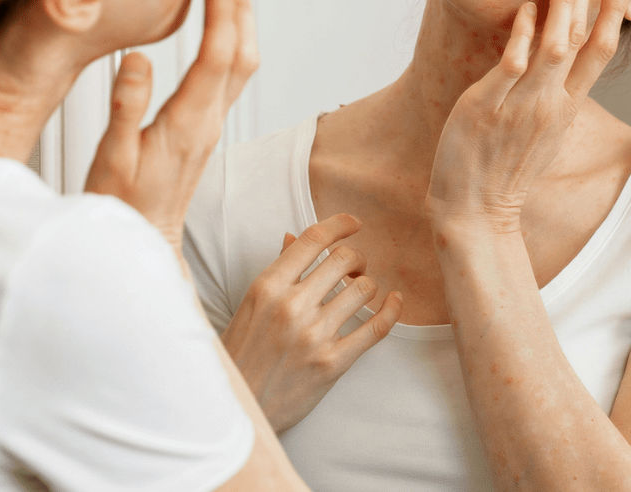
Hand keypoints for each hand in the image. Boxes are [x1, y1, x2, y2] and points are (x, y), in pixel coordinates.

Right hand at [85, 0, 256, 255]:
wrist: (142, 241)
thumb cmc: (121, 206)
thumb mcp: (112, 158)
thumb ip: (125, 108)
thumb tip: (137, 59)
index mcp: (190, 122)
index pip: (217, 51)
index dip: (221, 3)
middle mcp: (210, 119)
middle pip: (241, 49)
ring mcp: (212, 122)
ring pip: (242, 59)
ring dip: (239, 15)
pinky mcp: (205, 125)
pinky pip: (231, 72)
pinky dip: (231, 36)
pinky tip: (220, 20)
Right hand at [222, 213, 402, 432]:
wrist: (236, 407)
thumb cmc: (242, 353)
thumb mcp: (250, 306)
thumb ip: (277, 271)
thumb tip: (293, 237)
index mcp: (268, 287)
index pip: (313, 240)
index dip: (340, 225)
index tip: (353, 223)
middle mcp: (292, 306)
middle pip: (344, 259)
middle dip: (356, 258)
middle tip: (354, 268)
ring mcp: (314, 335)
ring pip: (363, 289)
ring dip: (368, 284)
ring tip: (360, 291)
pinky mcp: (333, 362)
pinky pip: (377, 327)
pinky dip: (392, 310)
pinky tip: (394, 302)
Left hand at [425, 0, 630, 233]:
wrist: (475, 211)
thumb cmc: (502, 171)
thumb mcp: (538, 132)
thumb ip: (549, 95)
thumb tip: (554, 60)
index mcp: (566, 107)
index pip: (600, 50)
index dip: (613, 11)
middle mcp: (551, 103)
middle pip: (582, 38)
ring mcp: (522, 104)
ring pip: (554, 46)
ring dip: (563, 4)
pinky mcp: (489, 107)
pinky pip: (511, 65)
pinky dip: (522, 36)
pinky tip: (527, 9)